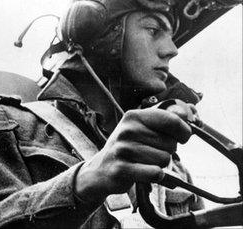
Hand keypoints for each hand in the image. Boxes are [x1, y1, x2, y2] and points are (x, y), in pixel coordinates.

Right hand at [74, 106, 192, 202]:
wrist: (101, 169)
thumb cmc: (128, 148)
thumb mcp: (142, 128)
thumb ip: (165, 119)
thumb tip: (187, 112)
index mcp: (133, 116)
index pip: (171, 120)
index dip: (184, 131)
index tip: (183, 137)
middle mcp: (127, 130)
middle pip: (170, 143)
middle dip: (166, 151)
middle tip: (150, 153)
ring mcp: (122, 149)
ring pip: (164, 159)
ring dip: (159, 165)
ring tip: (144, 162)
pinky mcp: (121, 169)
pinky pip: (155, 173)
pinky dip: (155, 176)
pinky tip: (143, 172)